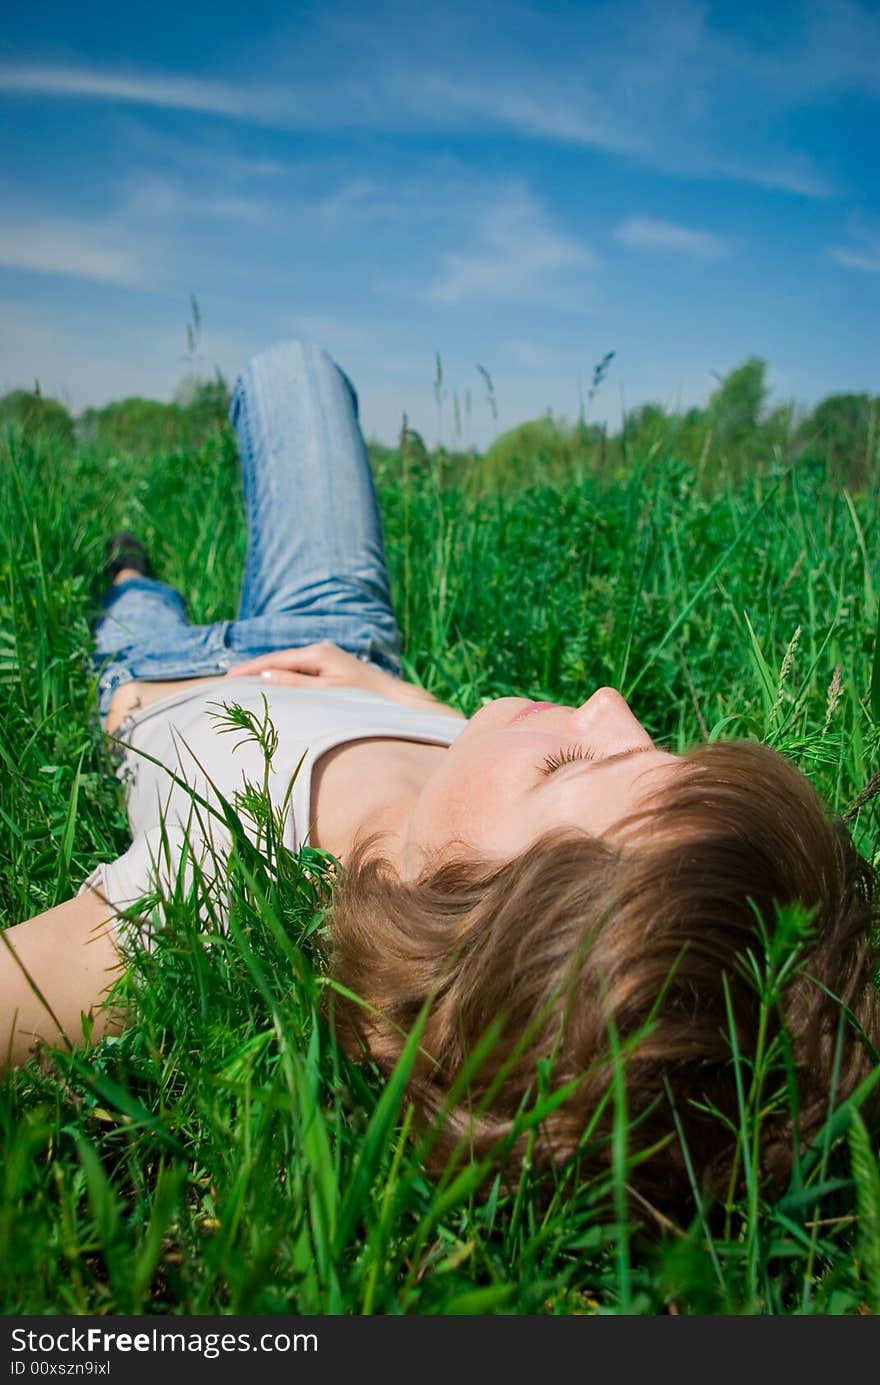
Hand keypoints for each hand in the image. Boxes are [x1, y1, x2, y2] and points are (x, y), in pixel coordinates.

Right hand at [225, 641, 389, 694]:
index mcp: (317, 653)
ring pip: (288, 664)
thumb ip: (296, 684)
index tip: (229, 677)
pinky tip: (271, 685)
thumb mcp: (327, 692)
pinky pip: (298, 669)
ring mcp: (325, 656)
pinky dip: (282, 676)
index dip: (250, 669)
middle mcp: (319, 650)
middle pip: (279, 659)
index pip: (275, 660)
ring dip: (267, 673)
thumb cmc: (363, 698)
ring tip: (243, 683)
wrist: (392, 698)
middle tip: (228, 681)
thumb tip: (266, 676)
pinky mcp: (329, 665)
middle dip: (254, 669)